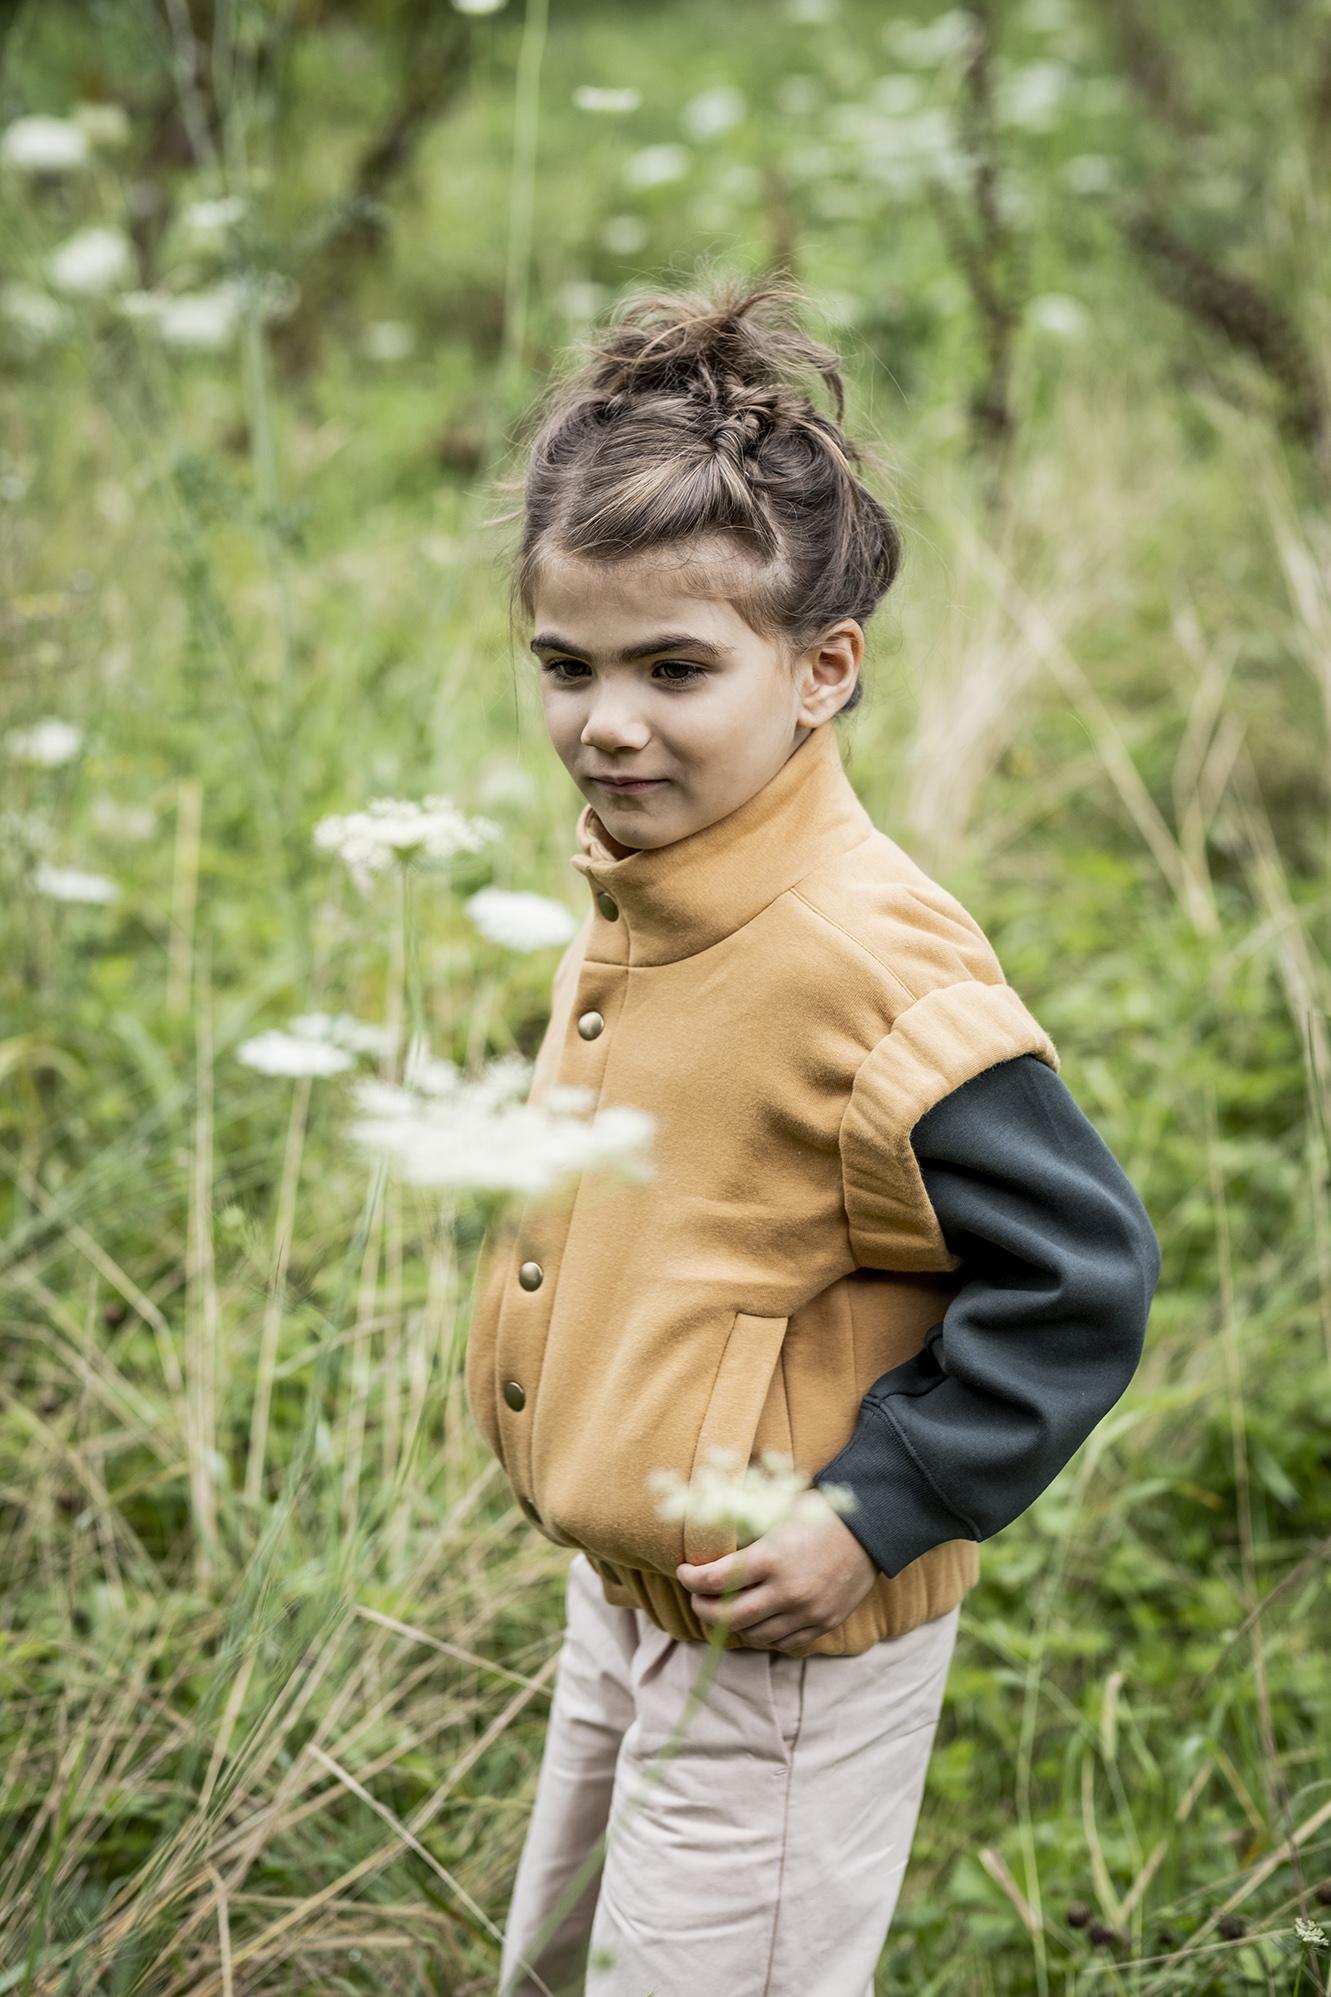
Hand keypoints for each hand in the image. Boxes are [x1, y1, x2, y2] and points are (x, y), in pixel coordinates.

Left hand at [676, 1487, 878, 1652]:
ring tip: (725, 1609)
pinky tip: (757, 1620)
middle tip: (698, 1597)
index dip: (691, 1579)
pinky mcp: (824, 1623)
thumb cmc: (822, 1511)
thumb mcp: (780, 1509)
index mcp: (772, 1558)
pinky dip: (765, 1634)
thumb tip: (708, 1514)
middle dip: (704, 1608)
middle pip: (729, 1616)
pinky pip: (784, 1642)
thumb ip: (747, 1523)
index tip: (684, 1573)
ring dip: (733, 1624)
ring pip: (755, 1634)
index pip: (716, 1580)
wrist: (873, 1527)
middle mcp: (787, 1591)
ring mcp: (807, 1612)